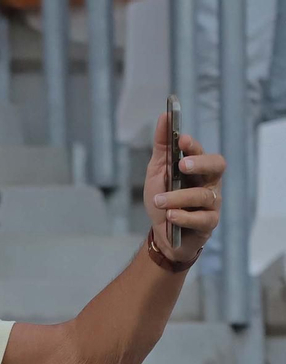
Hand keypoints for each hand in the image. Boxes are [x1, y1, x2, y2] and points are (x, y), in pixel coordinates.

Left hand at [145, 112, 224, 265]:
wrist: (162, 234)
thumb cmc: (163, 199)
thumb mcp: (157, 171)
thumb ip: (162, 146)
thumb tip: (164, 116)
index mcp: (198, 168)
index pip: (202, 152)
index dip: (194, 146)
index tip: (181, 139)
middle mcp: (209, 183)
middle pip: (217, 166)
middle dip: (201, 163)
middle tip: (183, 165)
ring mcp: (211, 204)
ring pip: (202, 196)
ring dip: (178, 197)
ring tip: (158, 200)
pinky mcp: (208, 224)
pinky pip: (201, 219)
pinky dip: (184, 216)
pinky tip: (170, 216)